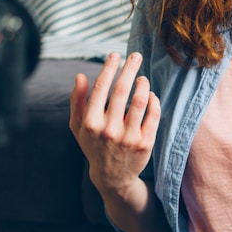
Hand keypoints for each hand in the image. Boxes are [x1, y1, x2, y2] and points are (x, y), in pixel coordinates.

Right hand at [69, 52, 160, 202]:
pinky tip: (150, 94)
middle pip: (122, 90)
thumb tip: (80, 76)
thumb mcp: (78, 126)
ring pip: (140, 100)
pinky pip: (153, 114)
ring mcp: (128, 137)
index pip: (101, 87)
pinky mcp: (145, 143)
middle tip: (136, 56)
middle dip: (129, 68)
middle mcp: (109, 130)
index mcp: (90, 123)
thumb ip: (77, 101)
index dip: (109, 68)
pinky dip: (153, 100)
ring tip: (142, 78)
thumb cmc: (94, 145)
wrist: (112, 177)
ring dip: (143, 84)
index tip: (115, 54)